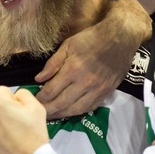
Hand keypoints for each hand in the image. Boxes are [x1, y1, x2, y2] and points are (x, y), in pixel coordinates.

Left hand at [0, 86, 48, 153]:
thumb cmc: (33, 138)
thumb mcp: (37, 107)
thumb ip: (23, 94)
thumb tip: (14, 95)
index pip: (2, 93)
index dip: (12, 102)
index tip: (18, 113)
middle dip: (1, 115)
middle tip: (14, 128)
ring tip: (8, 139)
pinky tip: (1, 148)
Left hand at [35, 0, 149, 117]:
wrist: (119, 38)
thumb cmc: (91, 39)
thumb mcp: (67, 45)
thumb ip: (52, 63)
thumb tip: (38, 79)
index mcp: (72, 70)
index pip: (51, 91)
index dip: (41, 98)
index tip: (34, 101)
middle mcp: (84, 83)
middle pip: (62, 103)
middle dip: (49, 110)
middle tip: (40, 114)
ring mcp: (97, 90)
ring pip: (76, 109)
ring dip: (62, 114)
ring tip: (53, 115)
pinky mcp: (106, 93)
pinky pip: (90, 107)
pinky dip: (78, 112)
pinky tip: (70, 111)